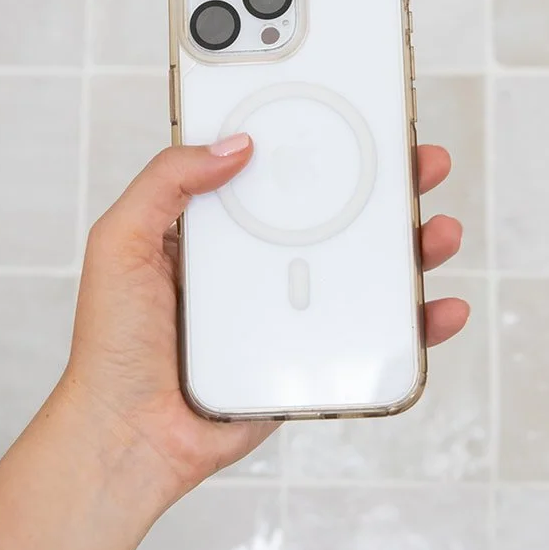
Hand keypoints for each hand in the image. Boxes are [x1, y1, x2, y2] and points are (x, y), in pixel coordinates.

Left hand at [59, 132, 468, 499]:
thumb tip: (234, 144)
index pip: (274, 171)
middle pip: (333, 213)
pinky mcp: (307, 357)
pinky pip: (370, 335)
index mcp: (213, 229)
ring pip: (362, 270)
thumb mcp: (120, 243)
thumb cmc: (110, 345)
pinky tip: (438, 308)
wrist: (127, 438)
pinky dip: (413, 323)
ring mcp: (287, 311)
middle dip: (385, 185)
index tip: (355, 111)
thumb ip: (165, 184)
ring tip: (437, 230)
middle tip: (420, 160)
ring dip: (411, 247)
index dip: (315, 141)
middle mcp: (256, 264)